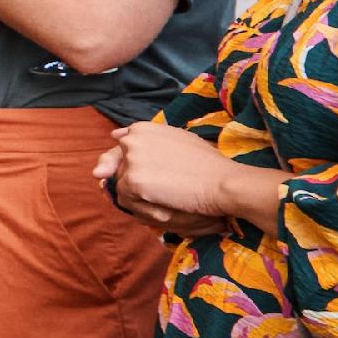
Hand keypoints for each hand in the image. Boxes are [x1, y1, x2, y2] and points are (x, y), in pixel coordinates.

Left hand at [96, 120, 242, 233]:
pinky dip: (145, 209)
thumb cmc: (207, 164)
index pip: (122, 148)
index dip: (137, 165)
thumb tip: (114, 135)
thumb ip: (148, 138)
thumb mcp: (177, 140)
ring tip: (171, 198)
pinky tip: (167, 209)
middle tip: (167, 188)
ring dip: (141, 197)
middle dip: (138, 181)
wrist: (223, 182)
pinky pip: (127, 202)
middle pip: (120, 169)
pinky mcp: (132, 181)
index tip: (155, 174)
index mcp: (142, 128)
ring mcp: (130, 160)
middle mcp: (132, 140)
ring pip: (121, 186)